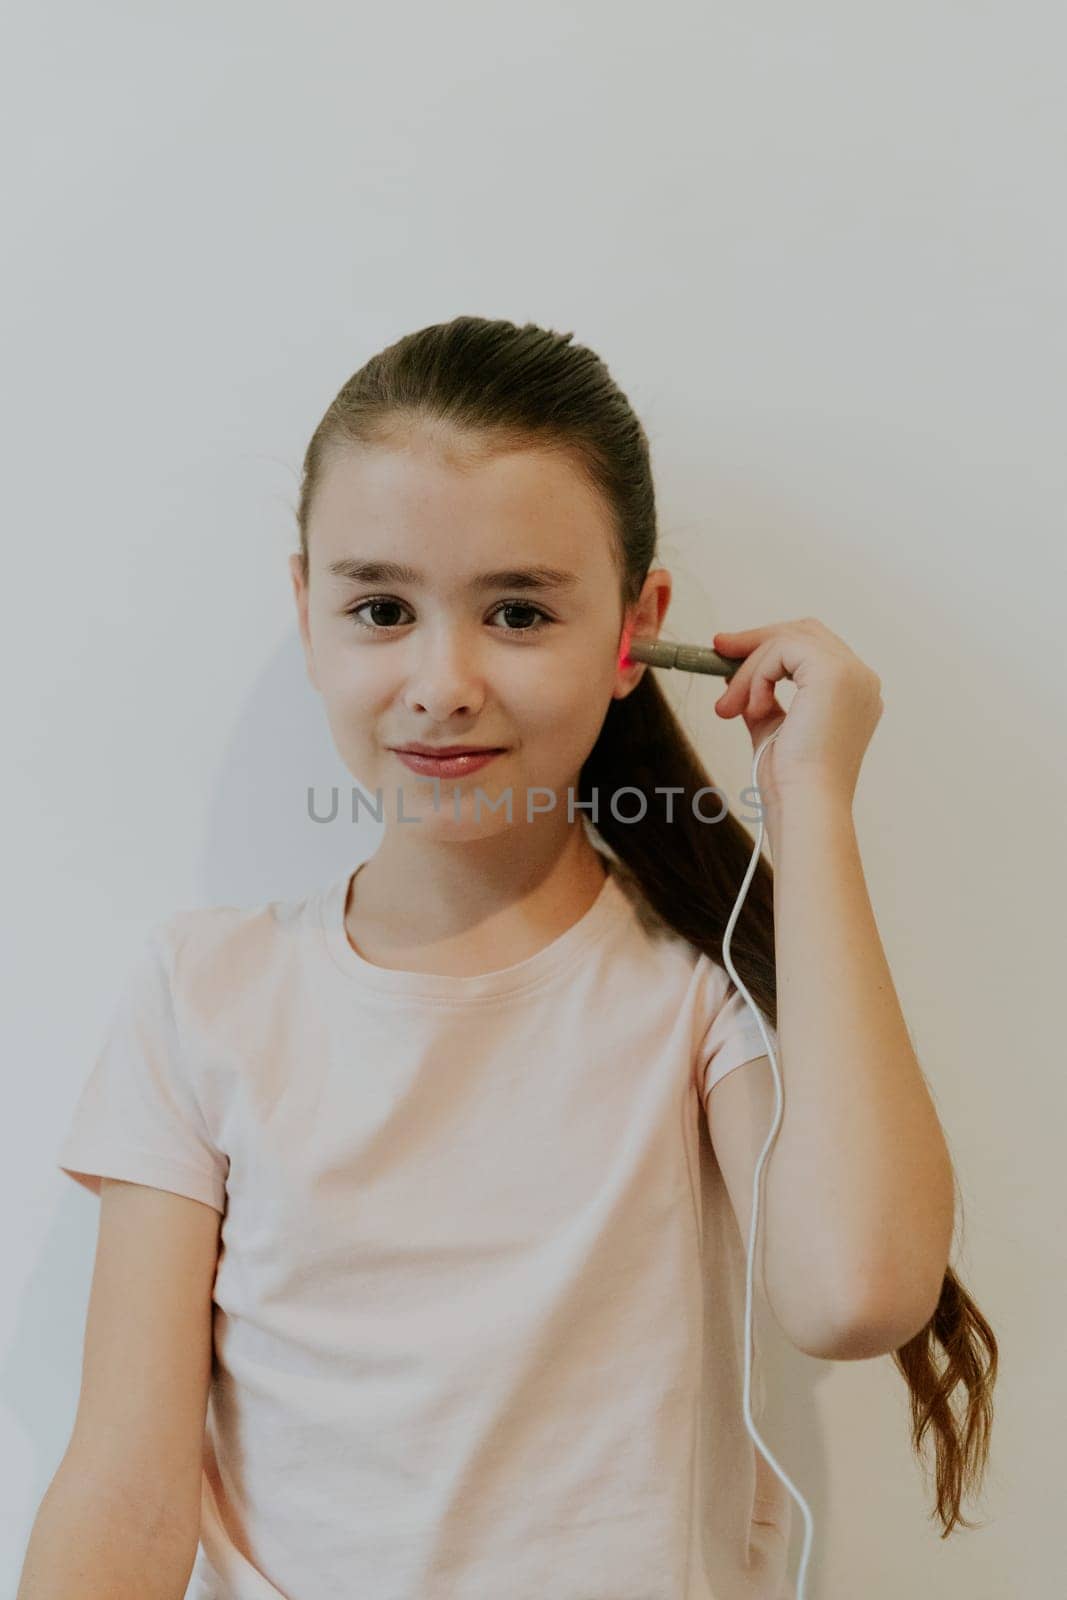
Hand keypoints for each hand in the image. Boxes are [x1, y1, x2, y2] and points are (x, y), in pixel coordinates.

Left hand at [712, 617, 883, 805]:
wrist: (803, 806)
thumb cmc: (790, 782)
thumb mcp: (773, 729)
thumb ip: (763, 699)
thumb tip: (736, 678)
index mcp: (854, 694)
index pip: (812, 649)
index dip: (770, 646)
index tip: (728, 652)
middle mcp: (861, 680)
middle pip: (804, 632)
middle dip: (757, 640)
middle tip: (717, 648)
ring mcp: (852, 674)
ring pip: (788, 640)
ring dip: (750, 668)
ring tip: (730, 707)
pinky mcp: (834, 673)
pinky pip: (782, 650)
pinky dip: (757, 675)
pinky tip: (753, 709)